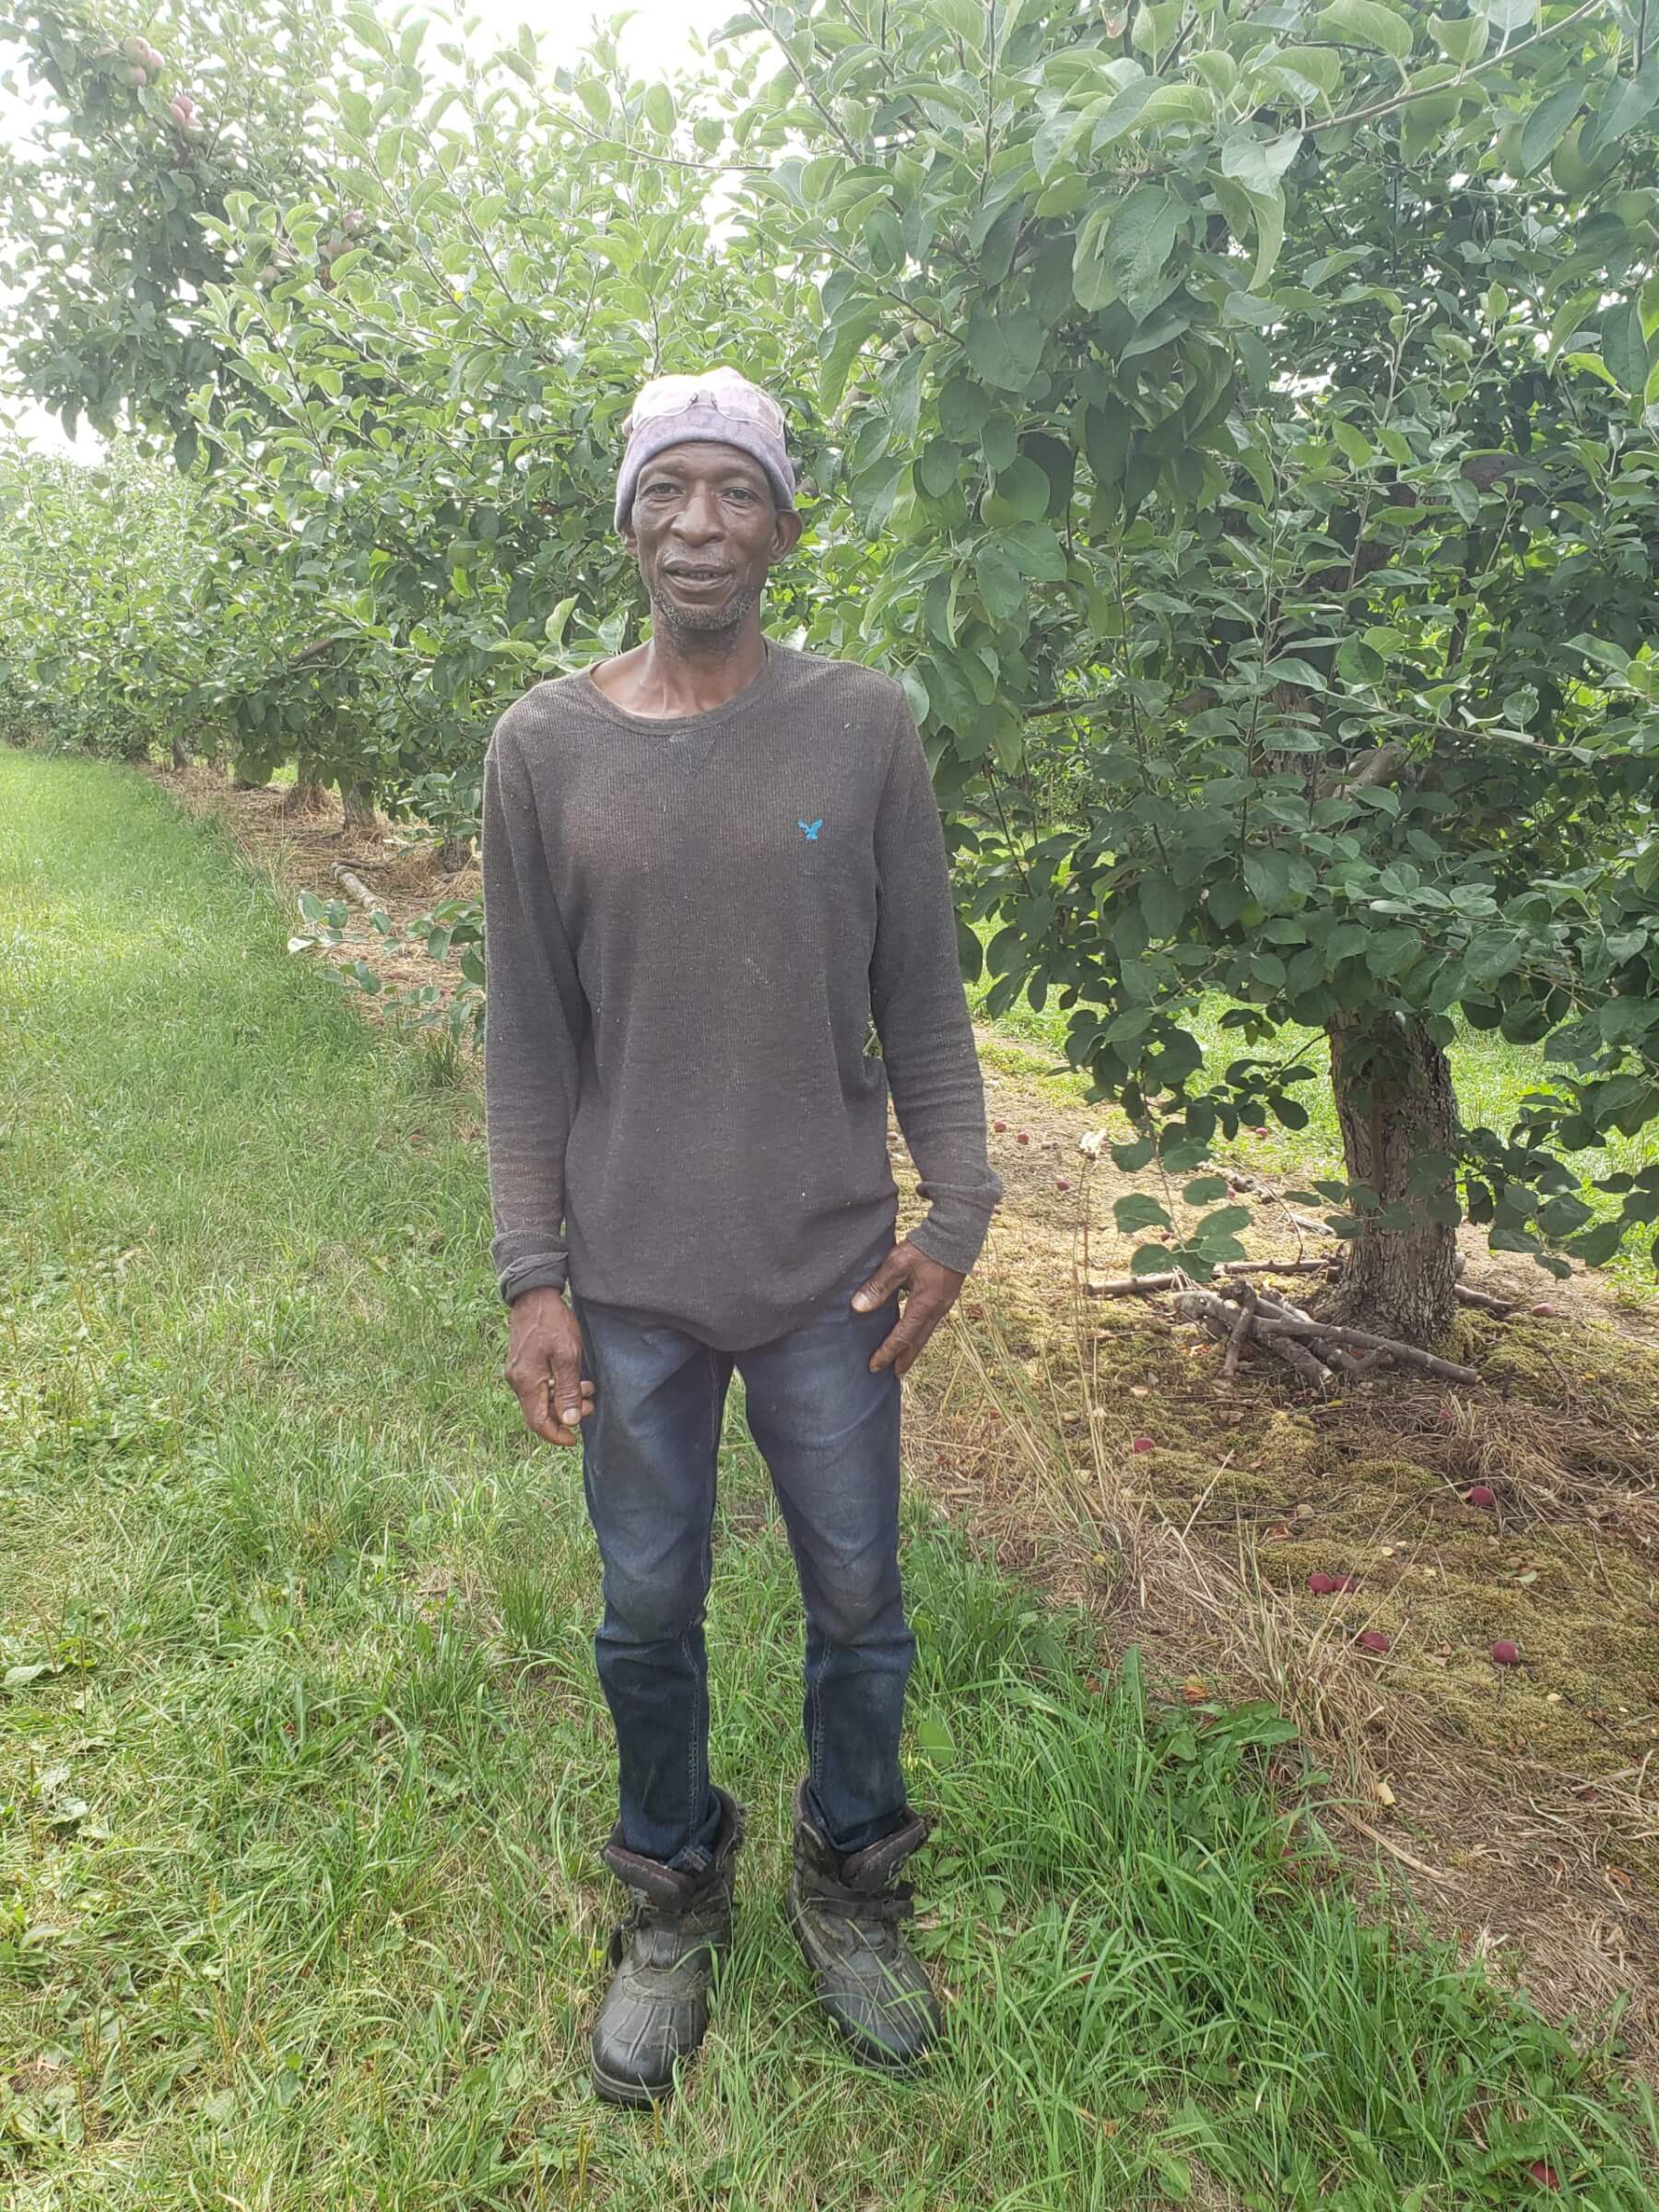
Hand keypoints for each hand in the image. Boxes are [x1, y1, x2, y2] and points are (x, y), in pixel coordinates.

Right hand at [504, 1285, 594, 1445]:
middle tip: (591, 1403)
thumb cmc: (552, 1323)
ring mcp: (517, 1371)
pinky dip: (556, 1387)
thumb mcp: (566, 1356)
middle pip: (539, 1411)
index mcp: (526, 1382)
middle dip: (566, 1413)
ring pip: (540, 1398)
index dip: (556, 1435)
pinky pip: (538, 1385)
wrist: (534, 1295)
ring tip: (588, 1388)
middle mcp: (516, 1381)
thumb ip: (567, 1390)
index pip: (538, 1422)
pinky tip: (573, 1378)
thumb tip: (569, 1420)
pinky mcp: (522, 1363)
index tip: (574, 1439)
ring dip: (564, 1399)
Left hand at [850, 1239, 965, 1377]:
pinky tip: (914, 1332)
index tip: (874, 1366)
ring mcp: (944, 1303)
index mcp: (924, 1305)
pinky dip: (920, 1333)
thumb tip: (858, 1308)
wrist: (956, 1232)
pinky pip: (931, 1322)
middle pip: (918, 1342)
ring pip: (926, 1332)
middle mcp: (937, 1309)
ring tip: (903, 1358)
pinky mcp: (946, 1296)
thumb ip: (878, 1286)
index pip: (902, 1336)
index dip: (887, 1352)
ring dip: (913, 1347)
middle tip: (894, 1375)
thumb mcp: (897, 1264)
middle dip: (905, 1359)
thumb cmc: (925, 1247)